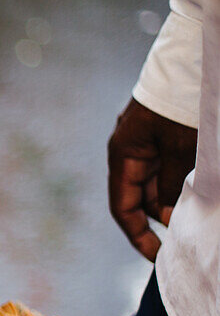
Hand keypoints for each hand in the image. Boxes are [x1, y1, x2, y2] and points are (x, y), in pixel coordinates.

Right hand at [107, 98, 196, 260]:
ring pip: (154, 184)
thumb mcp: (181, 150)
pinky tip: (192, 193)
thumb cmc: (182, 104)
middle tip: (182, 239)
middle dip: (159, 219)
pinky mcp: (158, 136)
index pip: (123, 207)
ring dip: (170, 201)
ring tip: (192, 217)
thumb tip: (168, 217)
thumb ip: (171, 186)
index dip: (137, 235)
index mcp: (123, 155)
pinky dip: (176, 184)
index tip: (156, 255)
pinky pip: (164, 169)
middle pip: (139, 198)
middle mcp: (128, 151)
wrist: (193, 60)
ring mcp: (143, 143)